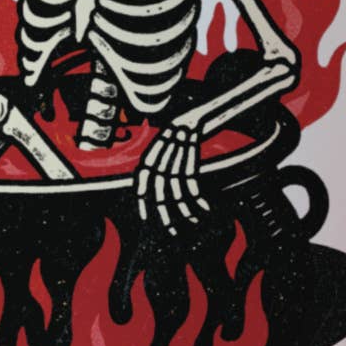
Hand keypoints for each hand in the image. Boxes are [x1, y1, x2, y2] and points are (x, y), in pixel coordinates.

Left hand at [137, 102, 212, 233]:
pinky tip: (204, 207)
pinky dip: (197, 196)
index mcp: (149, 154)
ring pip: (176, 188)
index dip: (142, 200)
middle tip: (171, 231)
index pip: (141, 180)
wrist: (191, 115)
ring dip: (185, 208)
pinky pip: (192, 180)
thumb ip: (156, 169)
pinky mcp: (191, 153)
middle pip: (159, 189)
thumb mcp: (162, 152)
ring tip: (192, 221)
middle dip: (165, 213)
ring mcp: (175, 153)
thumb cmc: (176, 138)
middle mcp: (160, 154)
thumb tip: (148, 191)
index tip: (144, 218)